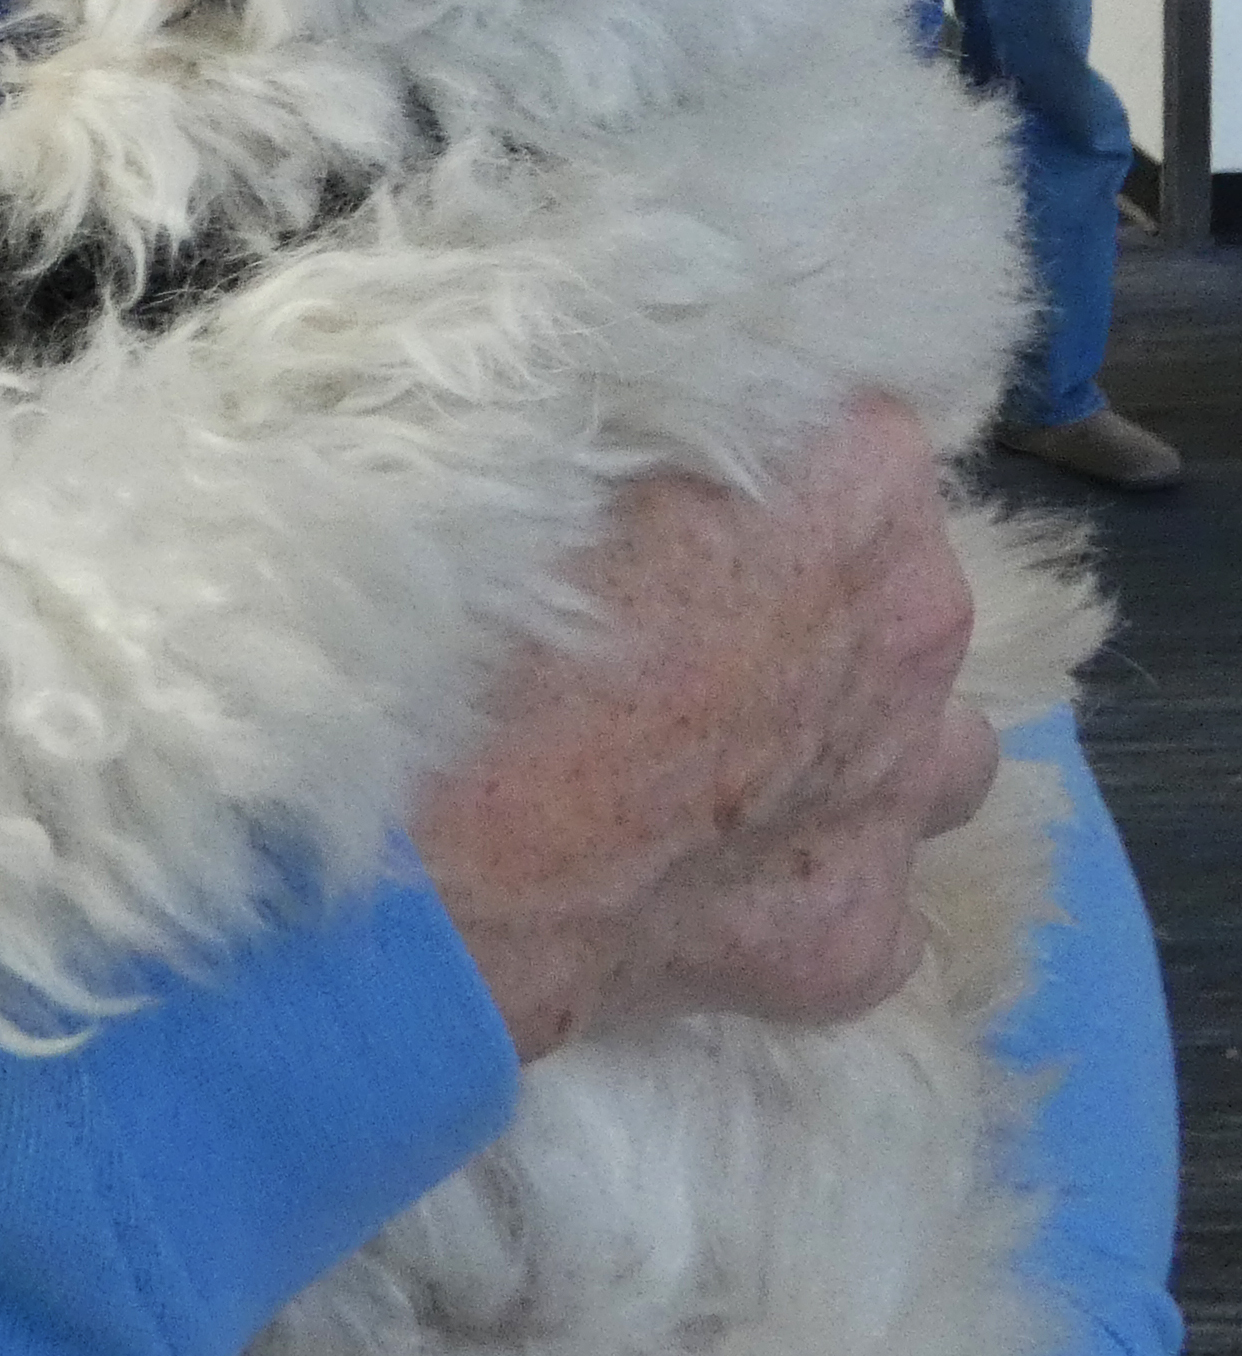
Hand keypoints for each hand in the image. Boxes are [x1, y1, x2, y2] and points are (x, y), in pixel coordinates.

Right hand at [411, 397, 994, 1060]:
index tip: (678, 490)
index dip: (759, 460)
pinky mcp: (857, 937)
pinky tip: (700, 883)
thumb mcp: (534, 444)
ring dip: (849, 740)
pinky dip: (796, 882)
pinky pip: (868, 892)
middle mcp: (915, 627)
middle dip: (802, 595)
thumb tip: (654, 418)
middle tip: (666, 622)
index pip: (855, 427)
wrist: (421, 859)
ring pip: (934, 746)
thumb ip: (643, 423)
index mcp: (854, 479)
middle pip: (896, 581)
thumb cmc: (453, 612)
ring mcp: (897, 795)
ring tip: (726, 752)